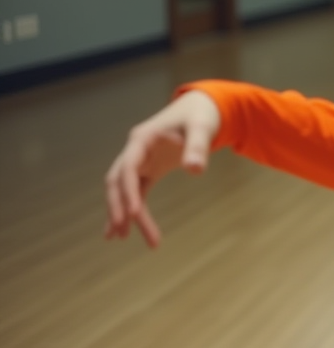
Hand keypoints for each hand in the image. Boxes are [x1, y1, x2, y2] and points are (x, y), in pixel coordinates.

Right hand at [104, 90, 220, 247]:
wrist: (201, 108)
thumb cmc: (201, 116)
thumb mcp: (202, 128)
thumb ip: (198, 146)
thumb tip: (195, 170)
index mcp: (142, 139)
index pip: (128, 168)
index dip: (128, 191)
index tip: (134, 214)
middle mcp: (135, 151)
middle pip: (118, 182)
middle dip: (119, 207)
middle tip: (124, 234)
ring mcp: (140, 161)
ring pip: (124, 190)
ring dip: (123, 213)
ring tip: (122, 238)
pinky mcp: (149, 170)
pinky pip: (136, 193)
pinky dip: (132, 210)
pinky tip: (126, 230)